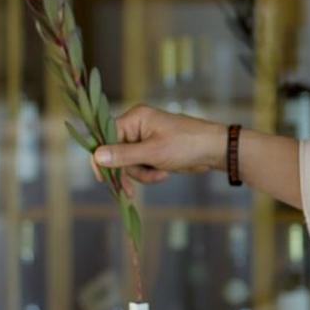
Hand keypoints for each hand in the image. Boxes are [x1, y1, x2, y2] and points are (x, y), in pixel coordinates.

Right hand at [90, 104, 227, 197]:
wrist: (213, 150)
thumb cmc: (186, 144)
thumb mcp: (153, 152)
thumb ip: (123, 155)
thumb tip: (96, 155)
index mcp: (135, 118)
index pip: (106, 136)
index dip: (102, 157)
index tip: (103, 178)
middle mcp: (137, 126)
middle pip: (116, 153)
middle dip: (128, 171)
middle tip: (129, 191)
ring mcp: (145, 139)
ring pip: (129, 163)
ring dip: (142, 174)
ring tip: (160, 174)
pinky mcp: (153, 150)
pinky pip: (141, 166)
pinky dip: (149, 174)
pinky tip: (164, 173)